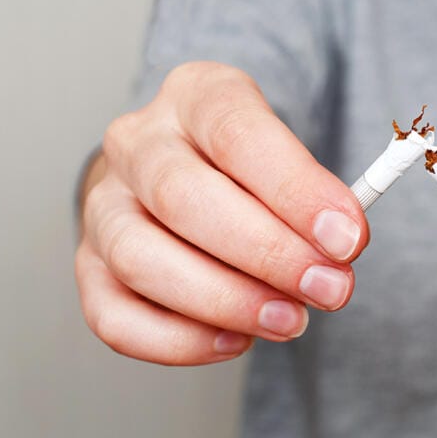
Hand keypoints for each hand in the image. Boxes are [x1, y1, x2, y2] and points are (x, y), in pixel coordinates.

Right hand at [76, 62, 366, 364]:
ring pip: (140, 258)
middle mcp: (136, 143)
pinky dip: (179, 341)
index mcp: (194, 96)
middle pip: (182, 197)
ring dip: (224, 300)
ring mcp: (103, 206)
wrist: (192, 170)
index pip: (237, 134)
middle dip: (267, 253)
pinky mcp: (89, 267)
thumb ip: (316, 197)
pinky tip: (236, 340)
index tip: (347, 238)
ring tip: (290, 320)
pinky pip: (114, 317)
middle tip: (328, 288)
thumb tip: (339, 248)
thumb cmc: (250, 167)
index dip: (295, 191)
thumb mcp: (290, 155)